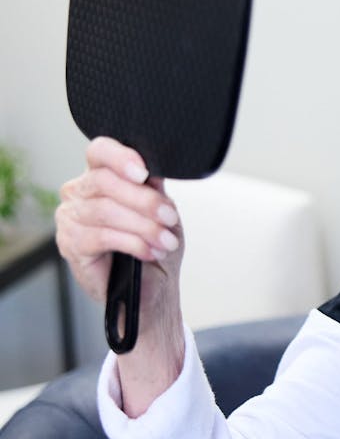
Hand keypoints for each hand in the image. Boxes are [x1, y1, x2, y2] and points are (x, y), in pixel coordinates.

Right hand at [55, 136, 182, 319]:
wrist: (152, 287)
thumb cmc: (154, 243)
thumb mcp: (162, 208)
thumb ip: (154, 186)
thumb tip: (153, 168)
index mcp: (101, 175)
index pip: (100, 151)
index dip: (120, 158)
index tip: (143, 172)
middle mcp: (79, 192)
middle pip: (104, 181)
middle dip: (144, 200)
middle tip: (169, 217)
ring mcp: (70, 217)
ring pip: (105, 210)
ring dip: (143, 226)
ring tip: (166, 241)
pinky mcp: (70, 244)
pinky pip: (102, 237)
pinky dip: (133, 244)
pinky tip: (150, 251)